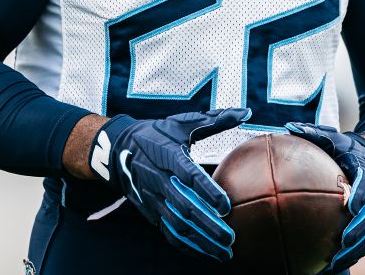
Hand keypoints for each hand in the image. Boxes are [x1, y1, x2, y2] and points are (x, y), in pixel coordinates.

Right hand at [91, 108, 250, 261]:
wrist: (118, 149)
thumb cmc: (157, 134)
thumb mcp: (182, 123)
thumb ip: (215, 120)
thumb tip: (246, 112)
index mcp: (169, 156)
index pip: (189, 176)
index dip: (207, 192)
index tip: (226, 205)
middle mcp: (160, 180)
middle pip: (184, 207)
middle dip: (207, 225)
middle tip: (230, 238)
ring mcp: (154, 199)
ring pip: (177, 225)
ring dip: (200, 242)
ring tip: (224, 252)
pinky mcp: (151, 212)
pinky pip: (169, 233)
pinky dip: (187, 246)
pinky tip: (206, 254)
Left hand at [286, 122, 364, 272]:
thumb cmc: (345, 149)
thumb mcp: (333, 137)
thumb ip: (313, 133)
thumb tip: (288, 126)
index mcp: (364, 173)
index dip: (362, 196)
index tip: (351, 206)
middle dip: (360, 232)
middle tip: (345, 244)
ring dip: (356, 250)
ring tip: (337, 263)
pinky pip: (363, 242)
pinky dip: (351, 255)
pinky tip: (332, 267)